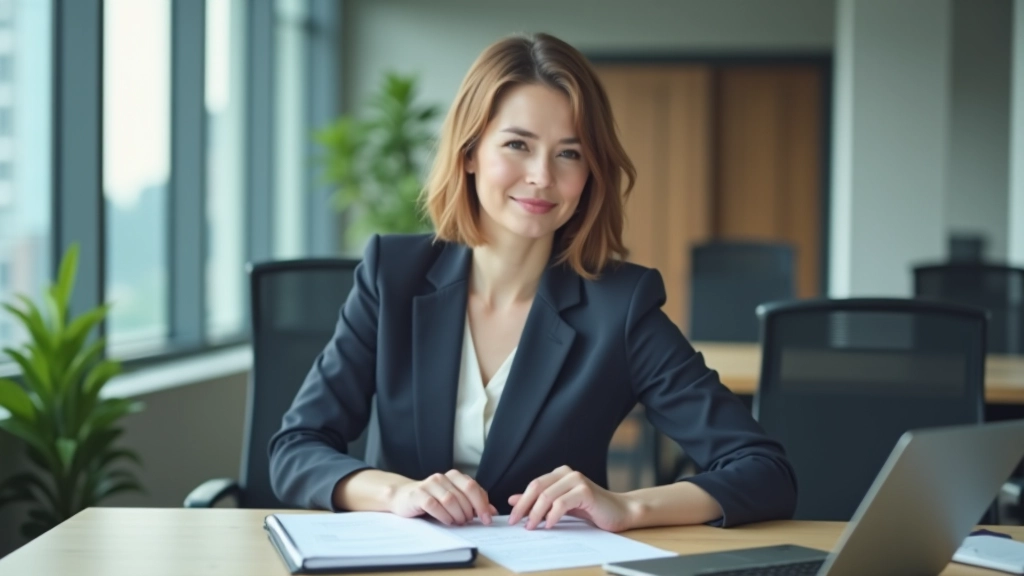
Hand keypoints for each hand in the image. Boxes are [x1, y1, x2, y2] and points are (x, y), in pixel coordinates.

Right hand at [388, 469, 497, 525]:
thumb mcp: (454, 500)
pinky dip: (444, 516)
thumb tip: (492, 511)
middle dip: (470, 511)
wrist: (403, 497)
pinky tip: (446, 521)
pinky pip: (434, 506)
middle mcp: (442, 477)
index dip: (482, 504)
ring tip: (458, 522)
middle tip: (469, 522)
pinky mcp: (418, 495)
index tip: (487, 519)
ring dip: (457, 515)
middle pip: (463, 494)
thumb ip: (472, 503)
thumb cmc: (431, 500)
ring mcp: (429, 484)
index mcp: (454, 476)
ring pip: (450, 500)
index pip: (473, 487)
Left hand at [508, 466, 636, 531]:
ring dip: (536, 514)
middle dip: (524, 507)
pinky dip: (552, 516)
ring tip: (531, 527)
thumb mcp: (561, 505)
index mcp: (560, 473)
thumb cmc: (591, 509)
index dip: (521, 501)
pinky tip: (549, 525)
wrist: (619, 511)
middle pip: (537, 488)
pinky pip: (562, 503)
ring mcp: (577, 480)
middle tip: (517, 523)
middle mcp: (567, 473)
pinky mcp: (585, 491)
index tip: (512, 518)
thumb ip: (540, 501)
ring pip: (547, 496)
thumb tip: (513, 500)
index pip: (534, 485)